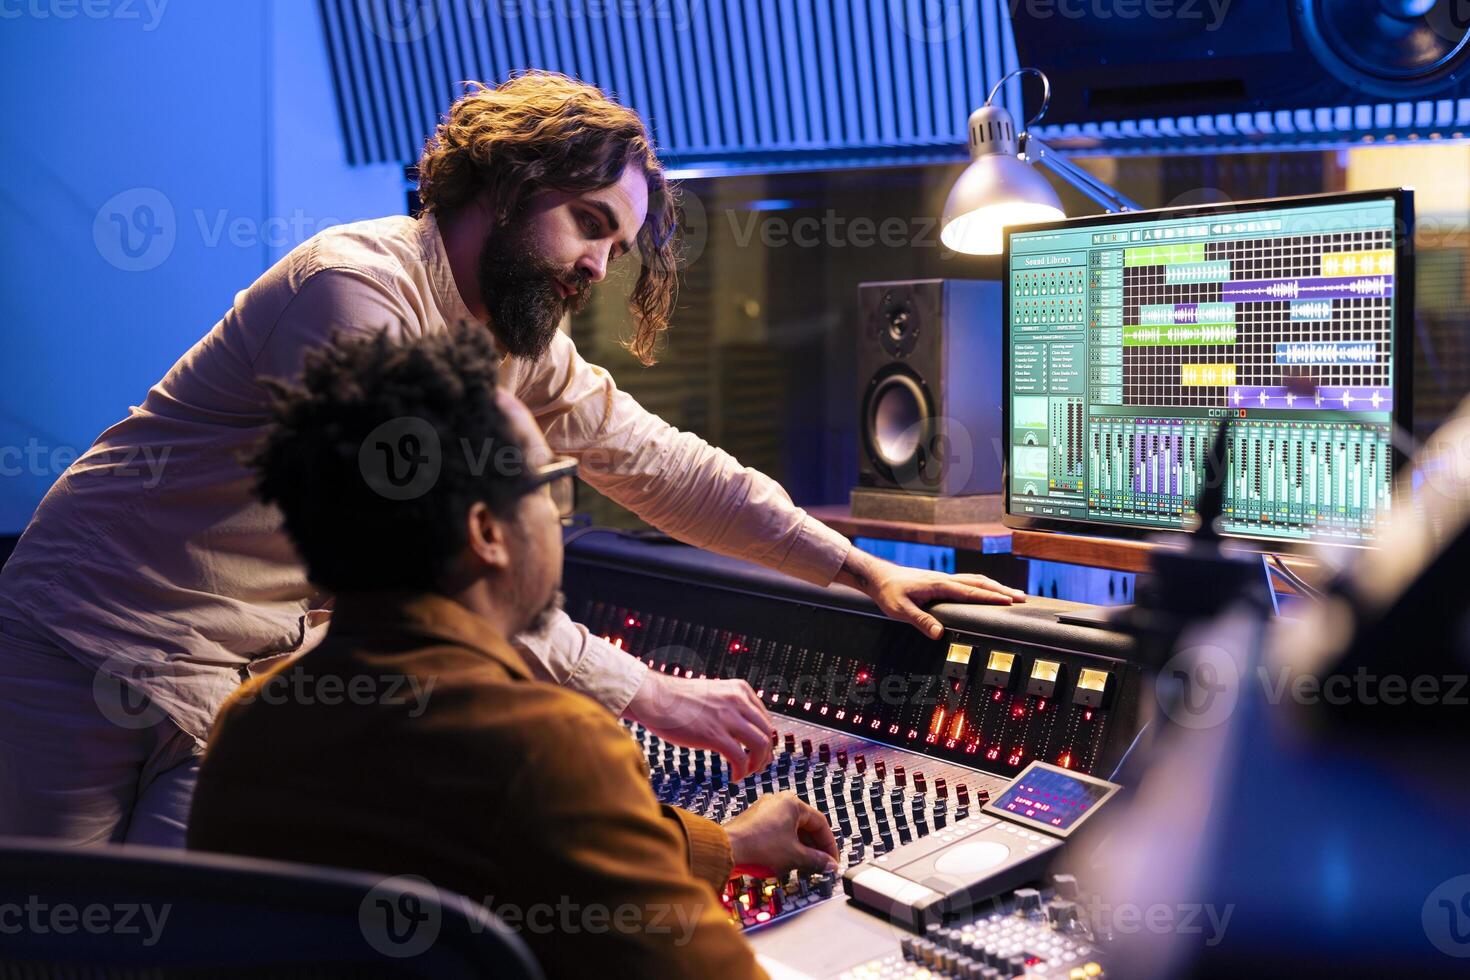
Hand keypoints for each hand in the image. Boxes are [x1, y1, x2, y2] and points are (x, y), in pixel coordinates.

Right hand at [623, 671, 774, 780]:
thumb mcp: (712, 694)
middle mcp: (737, 701)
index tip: (760, 752)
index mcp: (739, 690)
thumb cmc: (676, 699)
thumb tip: (738, 728)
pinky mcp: (713, 734)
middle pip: (767, 732)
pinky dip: (741, 771)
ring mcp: (726, 717)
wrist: (654, 698)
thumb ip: (728, 706)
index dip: (766, 739)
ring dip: (757, 764)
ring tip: (746, 773)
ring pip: (760, 745)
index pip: (765, 718)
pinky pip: (740, 757)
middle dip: (765, 754)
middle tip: (758, 766)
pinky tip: (734, 777)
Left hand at [724, 793, 838, 877]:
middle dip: (814, 847)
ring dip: (801, 848)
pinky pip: (777, 832)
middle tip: (821, 865)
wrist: (726, 850)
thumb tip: (830, 865)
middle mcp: (778, 802)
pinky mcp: (754, 821)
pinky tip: (787, 861)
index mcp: (792, 803)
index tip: (832, 860)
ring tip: (806, 866)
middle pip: (805, 825)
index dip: (829, 844)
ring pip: (791, 830)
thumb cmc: (759, 848)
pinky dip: (786, 845)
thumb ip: (817, 860)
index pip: (820, 823)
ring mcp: (764, 810)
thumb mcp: (795, 856)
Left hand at [836, 548, 1025, 639]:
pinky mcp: (940, 581)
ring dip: (995, 586)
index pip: (971, 592)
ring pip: (975, 580)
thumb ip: (920, 620)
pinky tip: (986, 590)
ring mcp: (944, 579)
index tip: (1009, 601)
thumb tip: (938, 633)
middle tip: (1022, 598)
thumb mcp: (901, 610)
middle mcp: (945, 579)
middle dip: (1001, 590)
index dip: (991, 597)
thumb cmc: (888, 592)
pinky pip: (968, 581)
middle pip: (980, 583)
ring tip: (1012, 594)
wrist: (878, 577)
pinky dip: (983, 585)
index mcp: (939, 585)